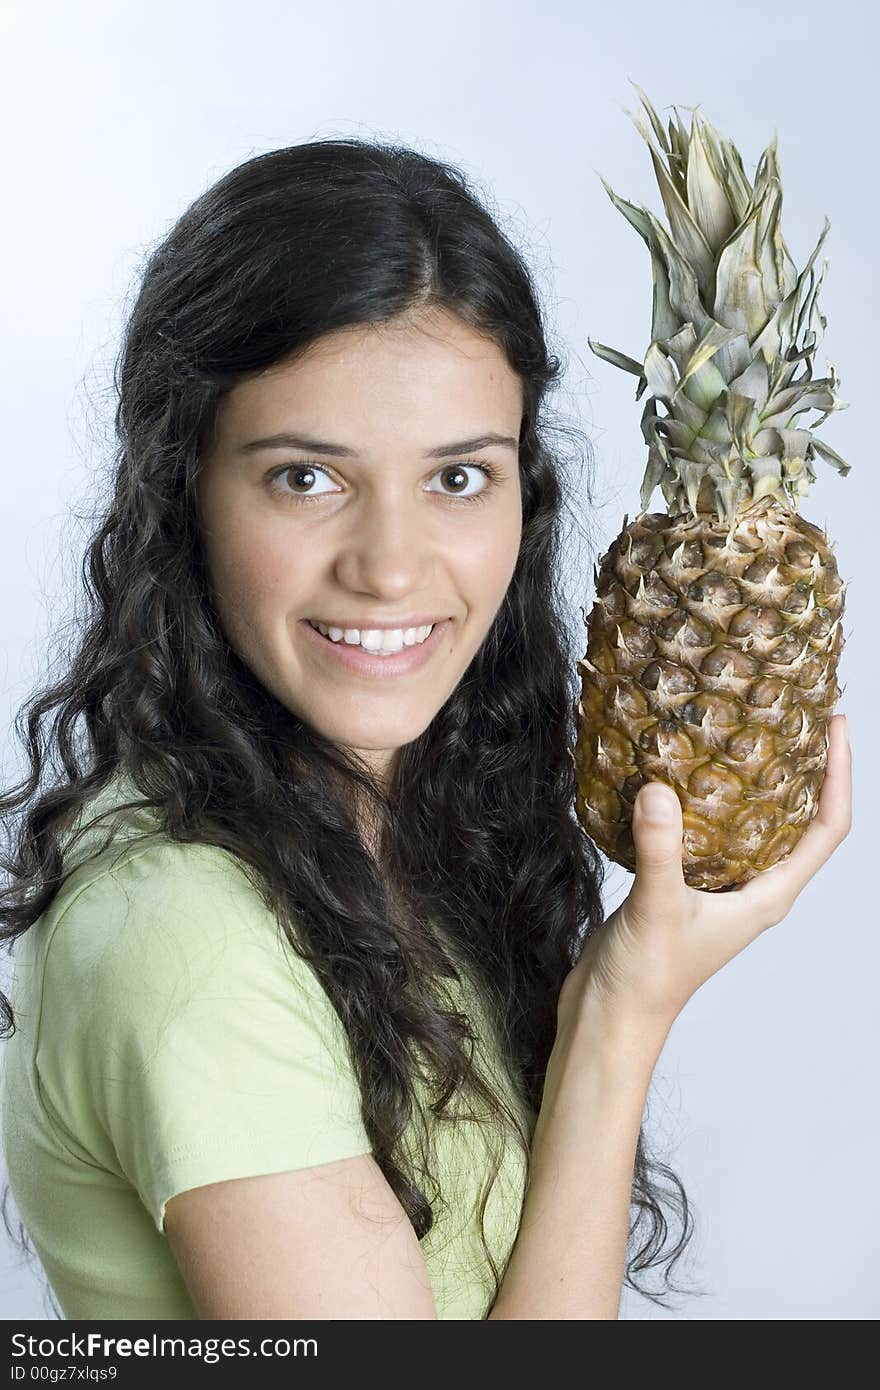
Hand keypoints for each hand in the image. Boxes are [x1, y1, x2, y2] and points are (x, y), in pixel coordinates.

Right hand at [559, 714, 852, 1032]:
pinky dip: (702, 796)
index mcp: (767, 896)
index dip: (839, 776)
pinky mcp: (683, 881)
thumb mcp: (657, 907)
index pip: (825, 830)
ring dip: (752, 778)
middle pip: (796, 818)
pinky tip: (679, 769)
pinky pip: (705, 828)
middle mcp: (752, 887)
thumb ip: (661, 849)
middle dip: (802, 767)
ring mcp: (719, 884)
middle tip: (793, 713)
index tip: (835, 726)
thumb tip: (659, 788)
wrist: (611, 1013)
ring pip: (749, 820)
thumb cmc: (647, 978)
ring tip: (741, 728)